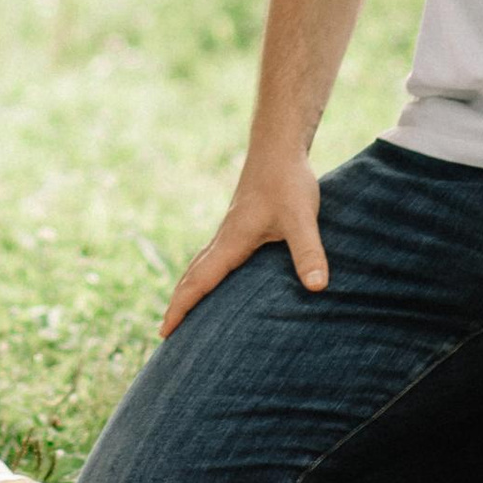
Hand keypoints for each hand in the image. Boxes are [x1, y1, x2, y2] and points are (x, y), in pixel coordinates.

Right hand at [161, 148, 327, 336]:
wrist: (278, 149)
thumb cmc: (288, 182)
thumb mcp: (301, 219)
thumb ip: (308, 252)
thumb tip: (318, 288)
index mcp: (232, 242)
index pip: (200, 281)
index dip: (182, 307)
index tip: (165, 331)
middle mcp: (224, 239)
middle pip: (192, 276)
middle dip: (178, 304)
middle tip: (165, 333)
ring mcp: (229, 232)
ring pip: (200, 266)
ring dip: (189, 289)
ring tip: (182, 312)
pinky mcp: (239, 227)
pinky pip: (213, 258)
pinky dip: (203, 275)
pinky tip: (215, 282)